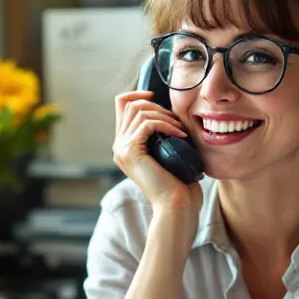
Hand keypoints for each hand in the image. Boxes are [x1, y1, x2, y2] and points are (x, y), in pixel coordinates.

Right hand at [112, 91, 202, 217]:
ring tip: (180, 129)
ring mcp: (122, 149)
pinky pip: (147, 124)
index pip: (121, 104)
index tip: (157, 97)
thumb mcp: (166, 150)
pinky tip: (180, 135)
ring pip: (139, 112)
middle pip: (130, 104)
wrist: (175, 204)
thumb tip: (167, 111)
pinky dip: (166, 125)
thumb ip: (159, 133)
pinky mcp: (130, 152)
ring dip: (164, 115)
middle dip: (156, 105)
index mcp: (125, 144)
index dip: (138, 94)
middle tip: (176, 121)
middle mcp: (119, 145)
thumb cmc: (177, 181)